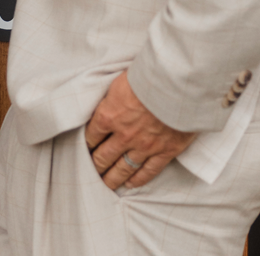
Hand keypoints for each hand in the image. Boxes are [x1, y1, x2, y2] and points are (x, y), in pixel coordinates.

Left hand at [85, 71, 194, 189]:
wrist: (176, 85)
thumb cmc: (147, 76)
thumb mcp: (119, 82)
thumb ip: (111, 98)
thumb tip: (107, 102)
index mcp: (108, 115)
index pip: (91, 136)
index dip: (86, 145)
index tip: (83, 151)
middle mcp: (123, 134)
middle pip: (104, 156)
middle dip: (96, 165)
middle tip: (91, 172)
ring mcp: (144, 146)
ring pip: (124, 168)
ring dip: (113, 178)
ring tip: (106, 184)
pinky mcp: (164, 152)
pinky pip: (148, 171)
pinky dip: (138, 180)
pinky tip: (130, 184)